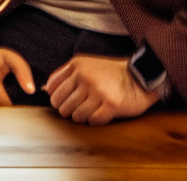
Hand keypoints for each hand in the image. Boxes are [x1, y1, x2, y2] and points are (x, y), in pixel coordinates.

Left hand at [44, 55, 160, 125]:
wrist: (140, 77)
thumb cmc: (111, 74)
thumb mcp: (87, 65)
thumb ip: (66, 74)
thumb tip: (46, 89)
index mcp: (77, 65)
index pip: (53, 89)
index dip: (56, 99)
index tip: (65, 101)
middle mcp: (86, 77)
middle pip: (62, 105)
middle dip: (68, 111)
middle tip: (78, 109)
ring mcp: (98, 91)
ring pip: (76, 116)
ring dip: (81, 117)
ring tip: (90, 110)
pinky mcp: (111, 105)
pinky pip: (92, 121)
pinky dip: (95, 121)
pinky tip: (100, 113)